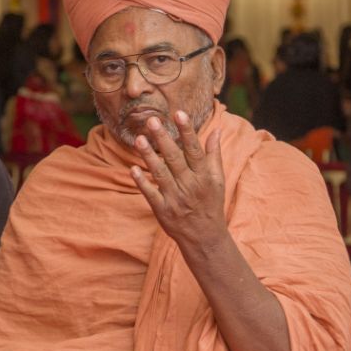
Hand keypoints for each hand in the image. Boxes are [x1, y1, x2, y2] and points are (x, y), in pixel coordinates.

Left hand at [130, 110, 226, 253]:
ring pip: (161, 174)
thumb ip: (214, 155)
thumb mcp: (218, 180)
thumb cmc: (211, 204)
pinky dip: (142, 182)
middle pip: (175, 158)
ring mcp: (175, 198)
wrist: (205, 237)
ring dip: (149, 156)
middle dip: (164, 139)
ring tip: (139, 139)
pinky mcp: (162, 210)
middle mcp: (190, 185)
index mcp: (204, 176)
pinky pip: (150, 194)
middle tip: (152, 120)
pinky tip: (132, 168)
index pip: (194, 149)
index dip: (187, 131)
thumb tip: (217, 130)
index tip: (179, 113)